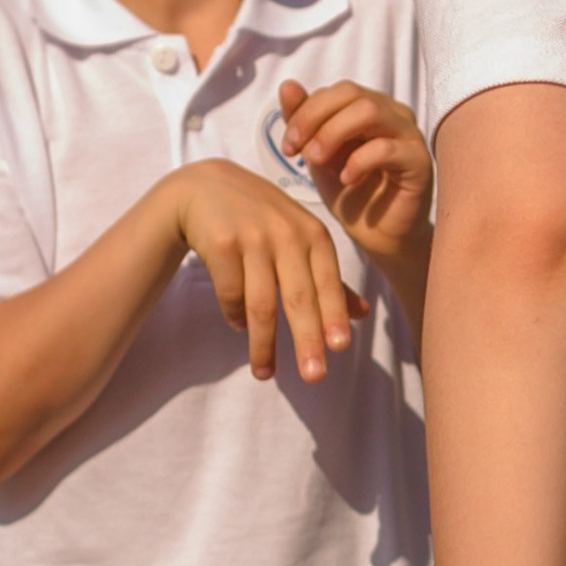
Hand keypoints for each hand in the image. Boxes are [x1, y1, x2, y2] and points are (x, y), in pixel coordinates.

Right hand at [171, 160, 367, 383]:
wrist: (204, 188)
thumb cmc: (260, 219)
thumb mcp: (299, 238)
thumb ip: (328, 276)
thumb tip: (362, 314)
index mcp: (313, 233)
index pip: (328, 282)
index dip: (334, 314)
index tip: (340, 347)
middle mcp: (286, 233)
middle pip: (298, 297)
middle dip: (307, 339)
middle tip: (315, 376)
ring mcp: (252, 237)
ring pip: (261, 303)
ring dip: (263, 343)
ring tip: (264, 373)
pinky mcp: (220, 243)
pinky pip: (230, 293)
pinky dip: (234, 315)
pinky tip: (238, 326)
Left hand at [279, 77, 432, 268]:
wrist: (377, 236)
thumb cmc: (351, 193)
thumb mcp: (319, 156)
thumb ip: (304, 120)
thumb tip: (287, 84)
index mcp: (370, 107)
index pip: (336, 91)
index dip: (305, 112)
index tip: (287, 147)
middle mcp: (393, 113)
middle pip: (351, 93)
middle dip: (315, 119)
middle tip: (300, 152)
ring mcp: (409, 135)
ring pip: (369, 111)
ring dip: (333, 134)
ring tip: (316, 162)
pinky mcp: (419, 162)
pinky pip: (387, 149)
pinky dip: (358, 161)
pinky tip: (346, 180)